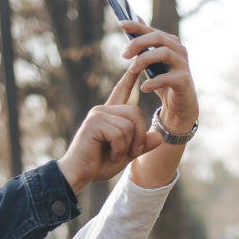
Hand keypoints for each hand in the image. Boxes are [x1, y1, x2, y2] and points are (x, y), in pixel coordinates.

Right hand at [56, 68, 161, 192]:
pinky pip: (119, 133)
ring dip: (127, 145)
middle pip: (135, 112)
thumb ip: (142, 144)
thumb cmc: (99, 164)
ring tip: (115, 153)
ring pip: (129, 124)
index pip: (122, 91)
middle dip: (139, 135)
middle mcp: (103, 110)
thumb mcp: (127, 154)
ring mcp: (98, 114)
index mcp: (110, 114)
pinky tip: (109, 154)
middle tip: (131, 153)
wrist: (79, 174)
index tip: (137, 63)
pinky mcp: (94, 122)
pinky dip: (119, 148)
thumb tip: (159, 137)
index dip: (130, 78)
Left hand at [118, 19, 197, 133]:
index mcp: (170, 43)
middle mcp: (179, 50)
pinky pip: (167, 78)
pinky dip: (153, 82)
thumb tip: (135, 18)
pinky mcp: (184, 80)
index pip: (152, 30)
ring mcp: (183, 64)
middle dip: (138, 43)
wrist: (179, 105)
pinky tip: (144, 88)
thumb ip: (145, 42)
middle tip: (123, 55)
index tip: (121, 24)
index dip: (136, 26)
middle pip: (158, 38)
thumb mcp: (152, 61)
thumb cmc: (164, 81)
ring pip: (164, 53)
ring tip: (132, 70)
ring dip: (144, 60)